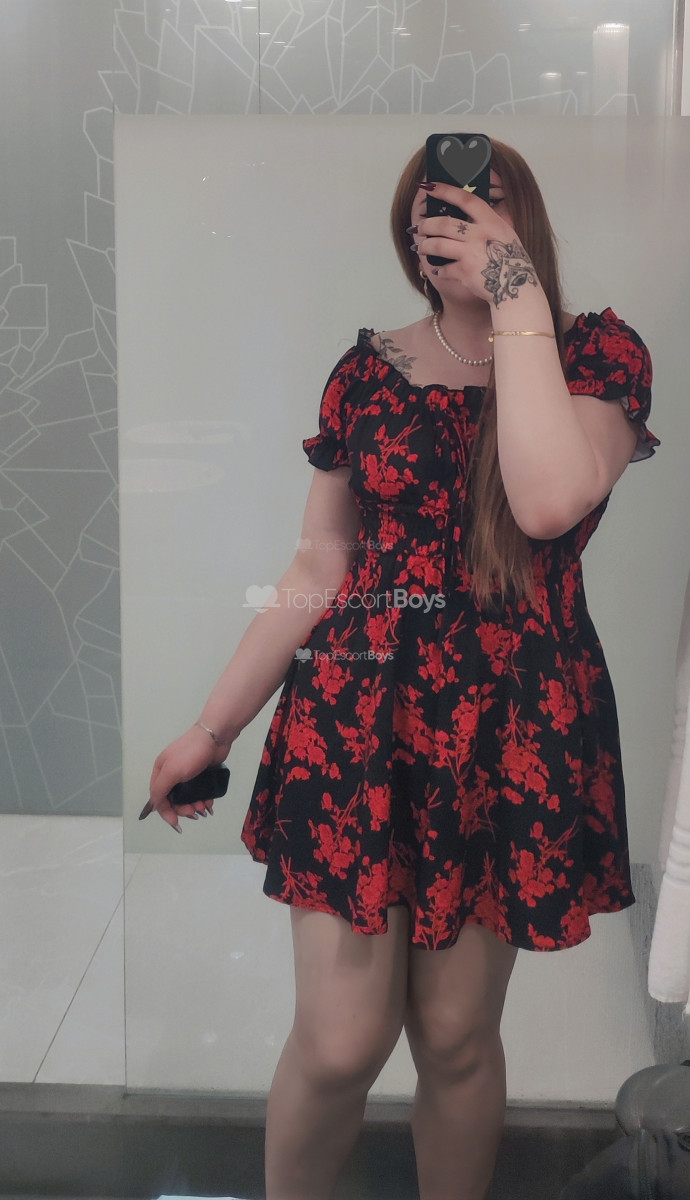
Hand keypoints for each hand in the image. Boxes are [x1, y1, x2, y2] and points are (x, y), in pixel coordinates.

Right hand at [143, 725, 231, 830]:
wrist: (215, 737)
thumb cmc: (191, 753)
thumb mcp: (171, 772)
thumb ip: (160, 790)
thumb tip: (155, 806)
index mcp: (160, 772)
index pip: (158, 798)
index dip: (166, 812)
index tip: (177, 823)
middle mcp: (172, 774)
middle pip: (173, 800)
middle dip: (184, 809)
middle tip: (195, 811)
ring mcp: (187, 774)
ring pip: (187, 798)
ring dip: (194, 805)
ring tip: (204, 807)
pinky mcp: (201, 775)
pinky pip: (199, 792)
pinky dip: (203, 799)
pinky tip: (209, 802)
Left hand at [416, 182, 542, 306]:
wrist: (517, 287)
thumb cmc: (512, 260)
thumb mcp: (505, 233)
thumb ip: (487, 223)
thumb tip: (463, 217)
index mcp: (491, 221)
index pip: (465, 199)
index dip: (445, 191)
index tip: (429, 186)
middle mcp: (480, 235)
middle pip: (444, 223)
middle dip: (426, 225)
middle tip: (418, 228)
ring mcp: (471, 253)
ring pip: (437, 244)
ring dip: (425, 246)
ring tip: (420, 248)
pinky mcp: (465, 272)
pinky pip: (444, 268)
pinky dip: (439, 270)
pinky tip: (438, 271)